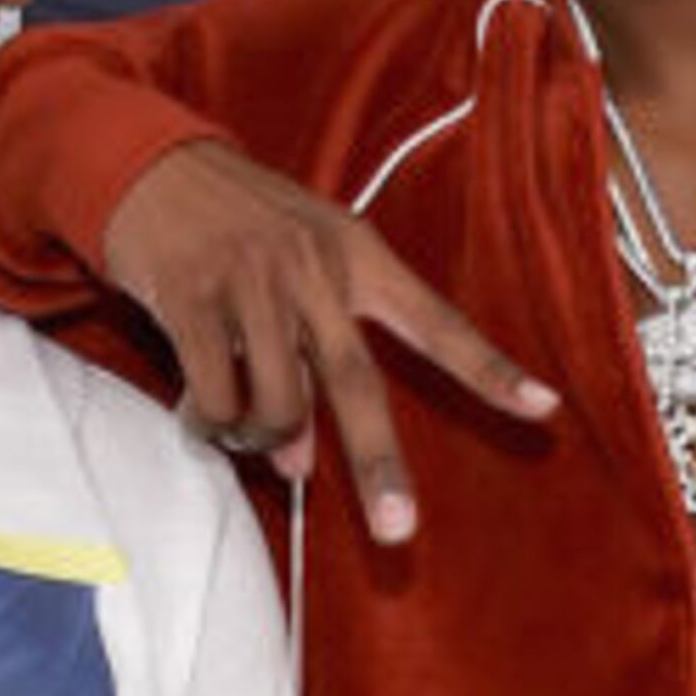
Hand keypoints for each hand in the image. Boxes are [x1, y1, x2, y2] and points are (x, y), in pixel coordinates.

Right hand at [104, 138, 554, 541]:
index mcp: (358, 254)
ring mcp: (253, 281)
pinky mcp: (194, 298)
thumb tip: (299, 463)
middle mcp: (313, 267)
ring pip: (277, 406)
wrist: (151, 164)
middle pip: (356, 385)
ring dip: (259, 441)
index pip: (436, 321)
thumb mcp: (296, 273)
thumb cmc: (239, 228)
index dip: (488, 369)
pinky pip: (215, 398)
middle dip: (380, 466)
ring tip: (238, 428)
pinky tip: (198, 414)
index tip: (543, 408)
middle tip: (396, 531)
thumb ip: (311, 364)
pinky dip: (209, 424)